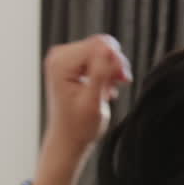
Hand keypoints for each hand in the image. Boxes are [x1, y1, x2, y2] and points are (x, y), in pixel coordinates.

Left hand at [43, 34, 131, 153]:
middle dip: (115, 64)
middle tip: (122, 83)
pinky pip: (97, 56)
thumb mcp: (93, 101)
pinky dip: (106, 71)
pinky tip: (106, 88)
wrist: (68, 139)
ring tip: (113, 88)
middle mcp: (59, 56)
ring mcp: (63, 58)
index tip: (124, 79)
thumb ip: (100, 72)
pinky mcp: (70, 63)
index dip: (116, 60)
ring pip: (101, 50)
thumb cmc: (79, 126)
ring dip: (112, 69)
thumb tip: (108, 47)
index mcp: (61, 63)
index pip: (99, 45)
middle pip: (100, 45)